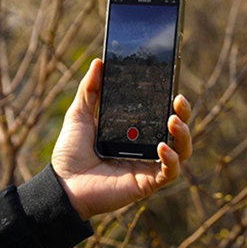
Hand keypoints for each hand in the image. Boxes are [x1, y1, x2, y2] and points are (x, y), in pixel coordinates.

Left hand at [51, 59, 192, 219]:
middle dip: (184, 114)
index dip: (171, 100)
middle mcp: (146, 148)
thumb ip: (90, 90)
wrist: (62, 185)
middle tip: (179, 100)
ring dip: (183, 134)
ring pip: (182, 151)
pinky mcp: (147, 183)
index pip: (161, 113)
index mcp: (134, 131)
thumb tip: (99, 62)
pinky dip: (172, 159)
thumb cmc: (70, 153)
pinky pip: (170, 172)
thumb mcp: (79, 115)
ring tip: (173, 121)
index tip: (172, 84)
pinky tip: (161, 147)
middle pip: (178, 130)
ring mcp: (149, 165)